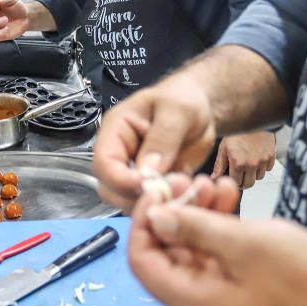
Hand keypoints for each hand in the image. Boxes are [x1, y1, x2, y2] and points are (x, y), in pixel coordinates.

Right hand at [92, 71, 216, 210]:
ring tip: (182, 193)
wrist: (201, 108)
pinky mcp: (151, 187)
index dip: (120, 180)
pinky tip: (185, 195)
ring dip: (153, 204)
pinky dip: (166, 206)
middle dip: (135, 197)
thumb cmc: (184, 99)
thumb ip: (163, 138)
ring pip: (129, 202)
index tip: (147, 187)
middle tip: (169, 194)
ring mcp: (134, 174)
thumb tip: (148, 171)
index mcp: (116, 130)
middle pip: (110, 189)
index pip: (104, 162)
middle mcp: (119, 155)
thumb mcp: (178, 110)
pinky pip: (151, 204)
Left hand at [128, 175, 306, 305]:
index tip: (156, 189)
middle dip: (173, 212)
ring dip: (198, 216)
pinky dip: (219, 229)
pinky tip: (230, 198)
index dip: (142, 221)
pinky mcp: (245, 296)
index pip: (142, 262)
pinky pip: (218, 260)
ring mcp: (224, 304)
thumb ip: (193, 229)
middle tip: (187, 178)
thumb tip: (153, 217)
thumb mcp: (245, 243)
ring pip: (194, 254)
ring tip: (214, 182)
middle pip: (167, 256)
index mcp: (194, 302)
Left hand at [212, 131, 275, 188]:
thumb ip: (219, 165)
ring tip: (248, 164)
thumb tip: (214, 178)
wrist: (252, 118)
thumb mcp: (224, 147)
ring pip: (259, 177)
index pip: (236, 183)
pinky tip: (256, 158)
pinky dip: (262, 166)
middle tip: (239, 174)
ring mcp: (263, 161)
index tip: (231, 176)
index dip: (233, 180)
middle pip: (249, 184)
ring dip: (253, 174)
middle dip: (243, 181)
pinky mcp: (271, 156)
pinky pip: (268, 168)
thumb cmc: (236, 131)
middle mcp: (252, 164)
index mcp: (238, 163)